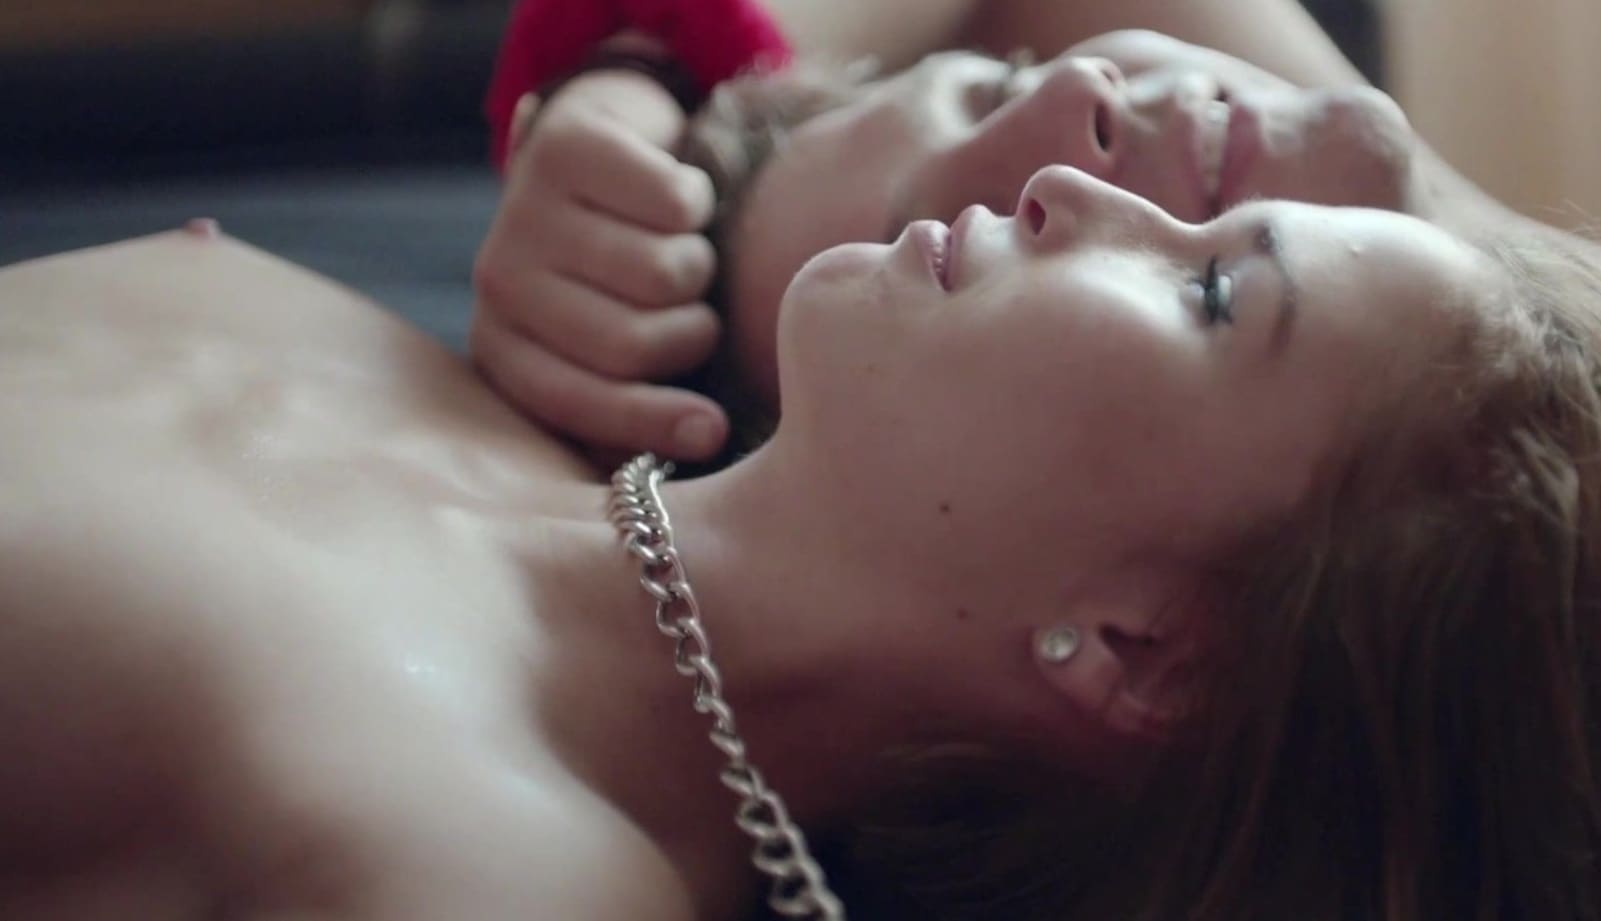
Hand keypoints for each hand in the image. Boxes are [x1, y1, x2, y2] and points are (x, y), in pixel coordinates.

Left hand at [472, 69, 728, 460]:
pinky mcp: (567, 147)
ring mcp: (525, 210)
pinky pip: (675, 203)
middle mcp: (500, 282)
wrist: (595, 146)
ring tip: (680, 250)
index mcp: (506, 349)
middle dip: (690, 332)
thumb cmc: (617, 275)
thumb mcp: (611, 346)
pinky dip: (697, 202)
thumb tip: (701, 440)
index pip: (578, 403)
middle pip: (632, 344)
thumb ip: (636, 402)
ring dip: (698, 265)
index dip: (652, 423)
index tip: (712, 432)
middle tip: (695, 311)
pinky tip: (675, 198)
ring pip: (664, 273)